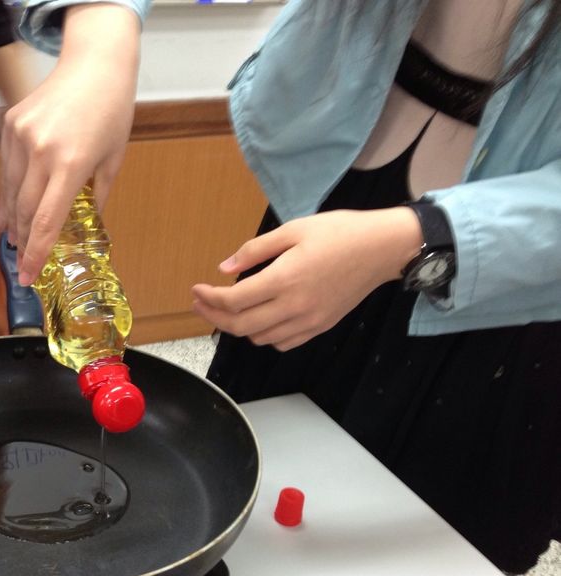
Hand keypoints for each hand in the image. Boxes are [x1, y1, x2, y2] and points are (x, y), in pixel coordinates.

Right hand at [0, 4, 140, 285]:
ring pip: (11, 192)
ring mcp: (21, 136)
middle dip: (23, 243)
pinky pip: (7, 169)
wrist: (95, 63)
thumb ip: (94, 197)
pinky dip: (10, 192)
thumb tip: (81, 229)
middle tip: (22, 266)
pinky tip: (12, 210)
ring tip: (15, 242)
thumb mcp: (113, 160)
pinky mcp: (10, 125)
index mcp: (71, 163)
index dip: (36, 254)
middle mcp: (40, 150)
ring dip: (14, 220)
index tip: (28, 276)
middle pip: (25, 211)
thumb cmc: (112, 111)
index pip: (47, 221)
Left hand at [191, 208, 423, 350]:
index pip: (234, 301)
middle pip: (241, 326)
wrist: (383, 248)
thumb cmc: (339, 232)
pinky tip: (259, 318)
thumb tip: (224, 268)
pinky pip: (282, 342)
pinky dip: (263, 335)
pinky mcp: (320, 327)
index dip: (209, 298)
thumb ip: (255, 250)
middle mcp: (294, 306)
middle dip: (214, 316)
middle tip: (201, 304)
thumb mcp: (293, 230)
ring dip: (238, 327)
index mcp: (285, 279)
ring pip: (259, 338)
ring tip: (227, 309)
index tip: (196, 290)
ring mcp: (308, 321)